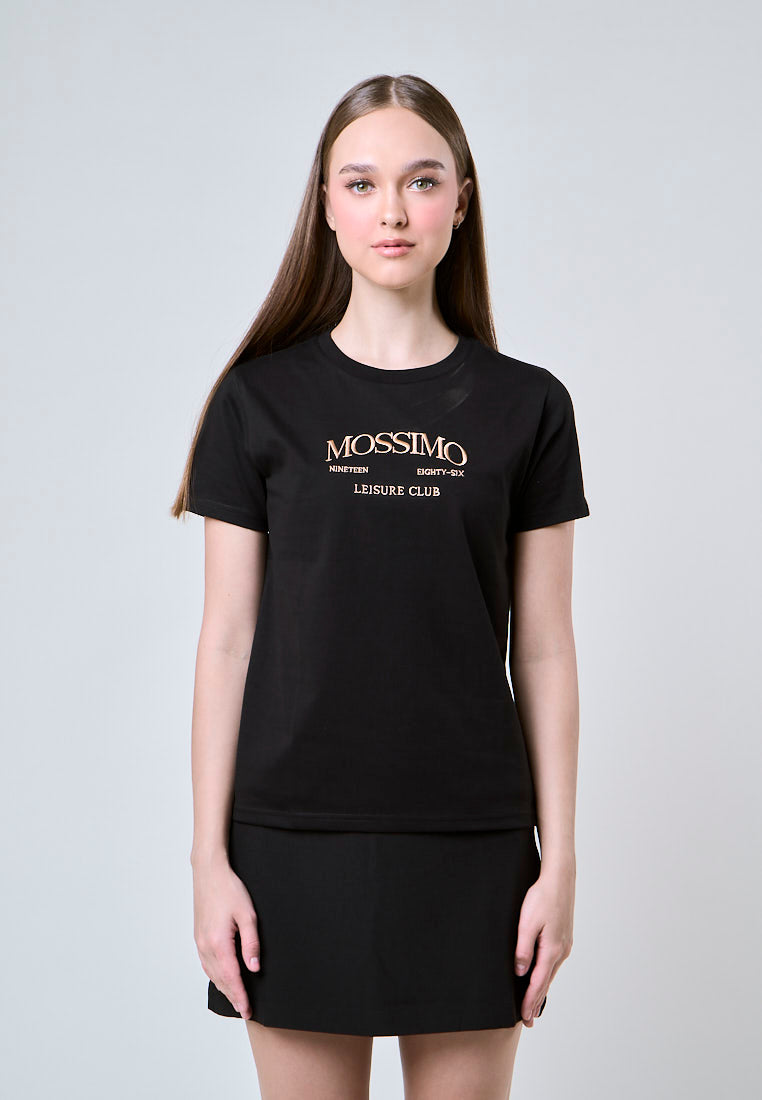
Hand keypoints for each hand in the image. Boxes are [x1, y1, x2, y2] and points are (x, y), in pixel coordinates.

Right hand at [192, 853, 260, 1018]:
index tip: (247, 1011)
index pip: (231, 978)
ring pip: (211, 973)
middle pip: (220, 979)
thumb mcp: (247, 915)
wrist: (209, 872)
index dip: (240, 996)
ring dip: (223, 988)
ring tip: (235, 999)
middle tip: (244, 1011)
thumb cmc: (229, 889)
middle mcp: (206, 946)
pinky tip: (221, 978)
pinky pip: (206, 964)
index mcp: (218, 943)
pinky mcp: (199, 936)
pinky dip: (215, 975)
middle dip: (233, 996)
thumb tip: (254, 968)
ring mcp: (200, 942)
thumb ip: (251, 943)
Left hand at [514, 862, 573, 1026]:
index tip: (525, 1018)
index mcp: (552, 950)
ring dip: (541, 988)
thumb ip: (523, 949)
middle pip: (546, 982)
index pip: (538, 983)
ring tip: (533, 1003)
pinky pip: (553, 962)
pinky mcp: (563, 938)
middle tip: (528, 1020)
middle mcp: (561, 951)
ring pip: (550, 972)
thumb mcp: (527, 923)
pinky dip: (546, 975)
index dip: (530, 1002)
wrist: (559, 879)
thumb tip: (520, 972)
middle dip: (536, 1001)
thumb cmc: (542, 898)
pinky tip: (541, 976)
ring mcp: (564, 945)